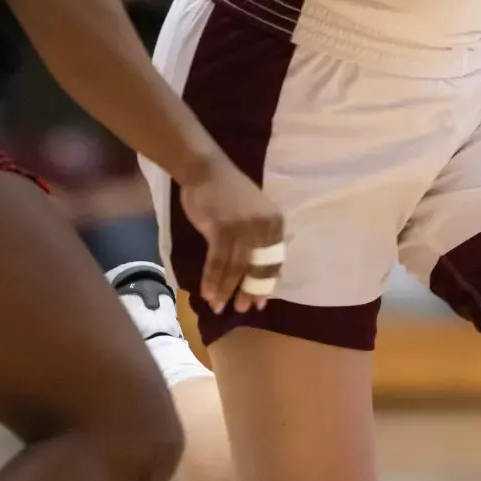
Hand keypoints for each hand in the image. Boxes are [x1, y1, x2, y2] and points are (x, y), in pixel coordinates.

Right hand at [176, 155, 284, 314]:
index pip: (274, 261)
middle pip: (256, 267)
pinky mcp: (222, 229)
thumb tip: (255, 270)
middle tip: (241, 309)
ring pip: (234, 268)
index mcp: (275, 222)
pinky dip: (211, 279)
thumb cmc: (227, 192)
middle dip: (248, 291)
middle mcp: (263, 226)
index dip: (265, 284)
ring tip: (218, 306)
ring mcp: (243, 228)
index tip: (260, 302)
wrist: (205, 170)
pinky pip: (217, 262)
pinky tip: (207, 292)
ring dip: (225, 290)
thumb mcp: (253, 213)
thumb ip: (258, 237)